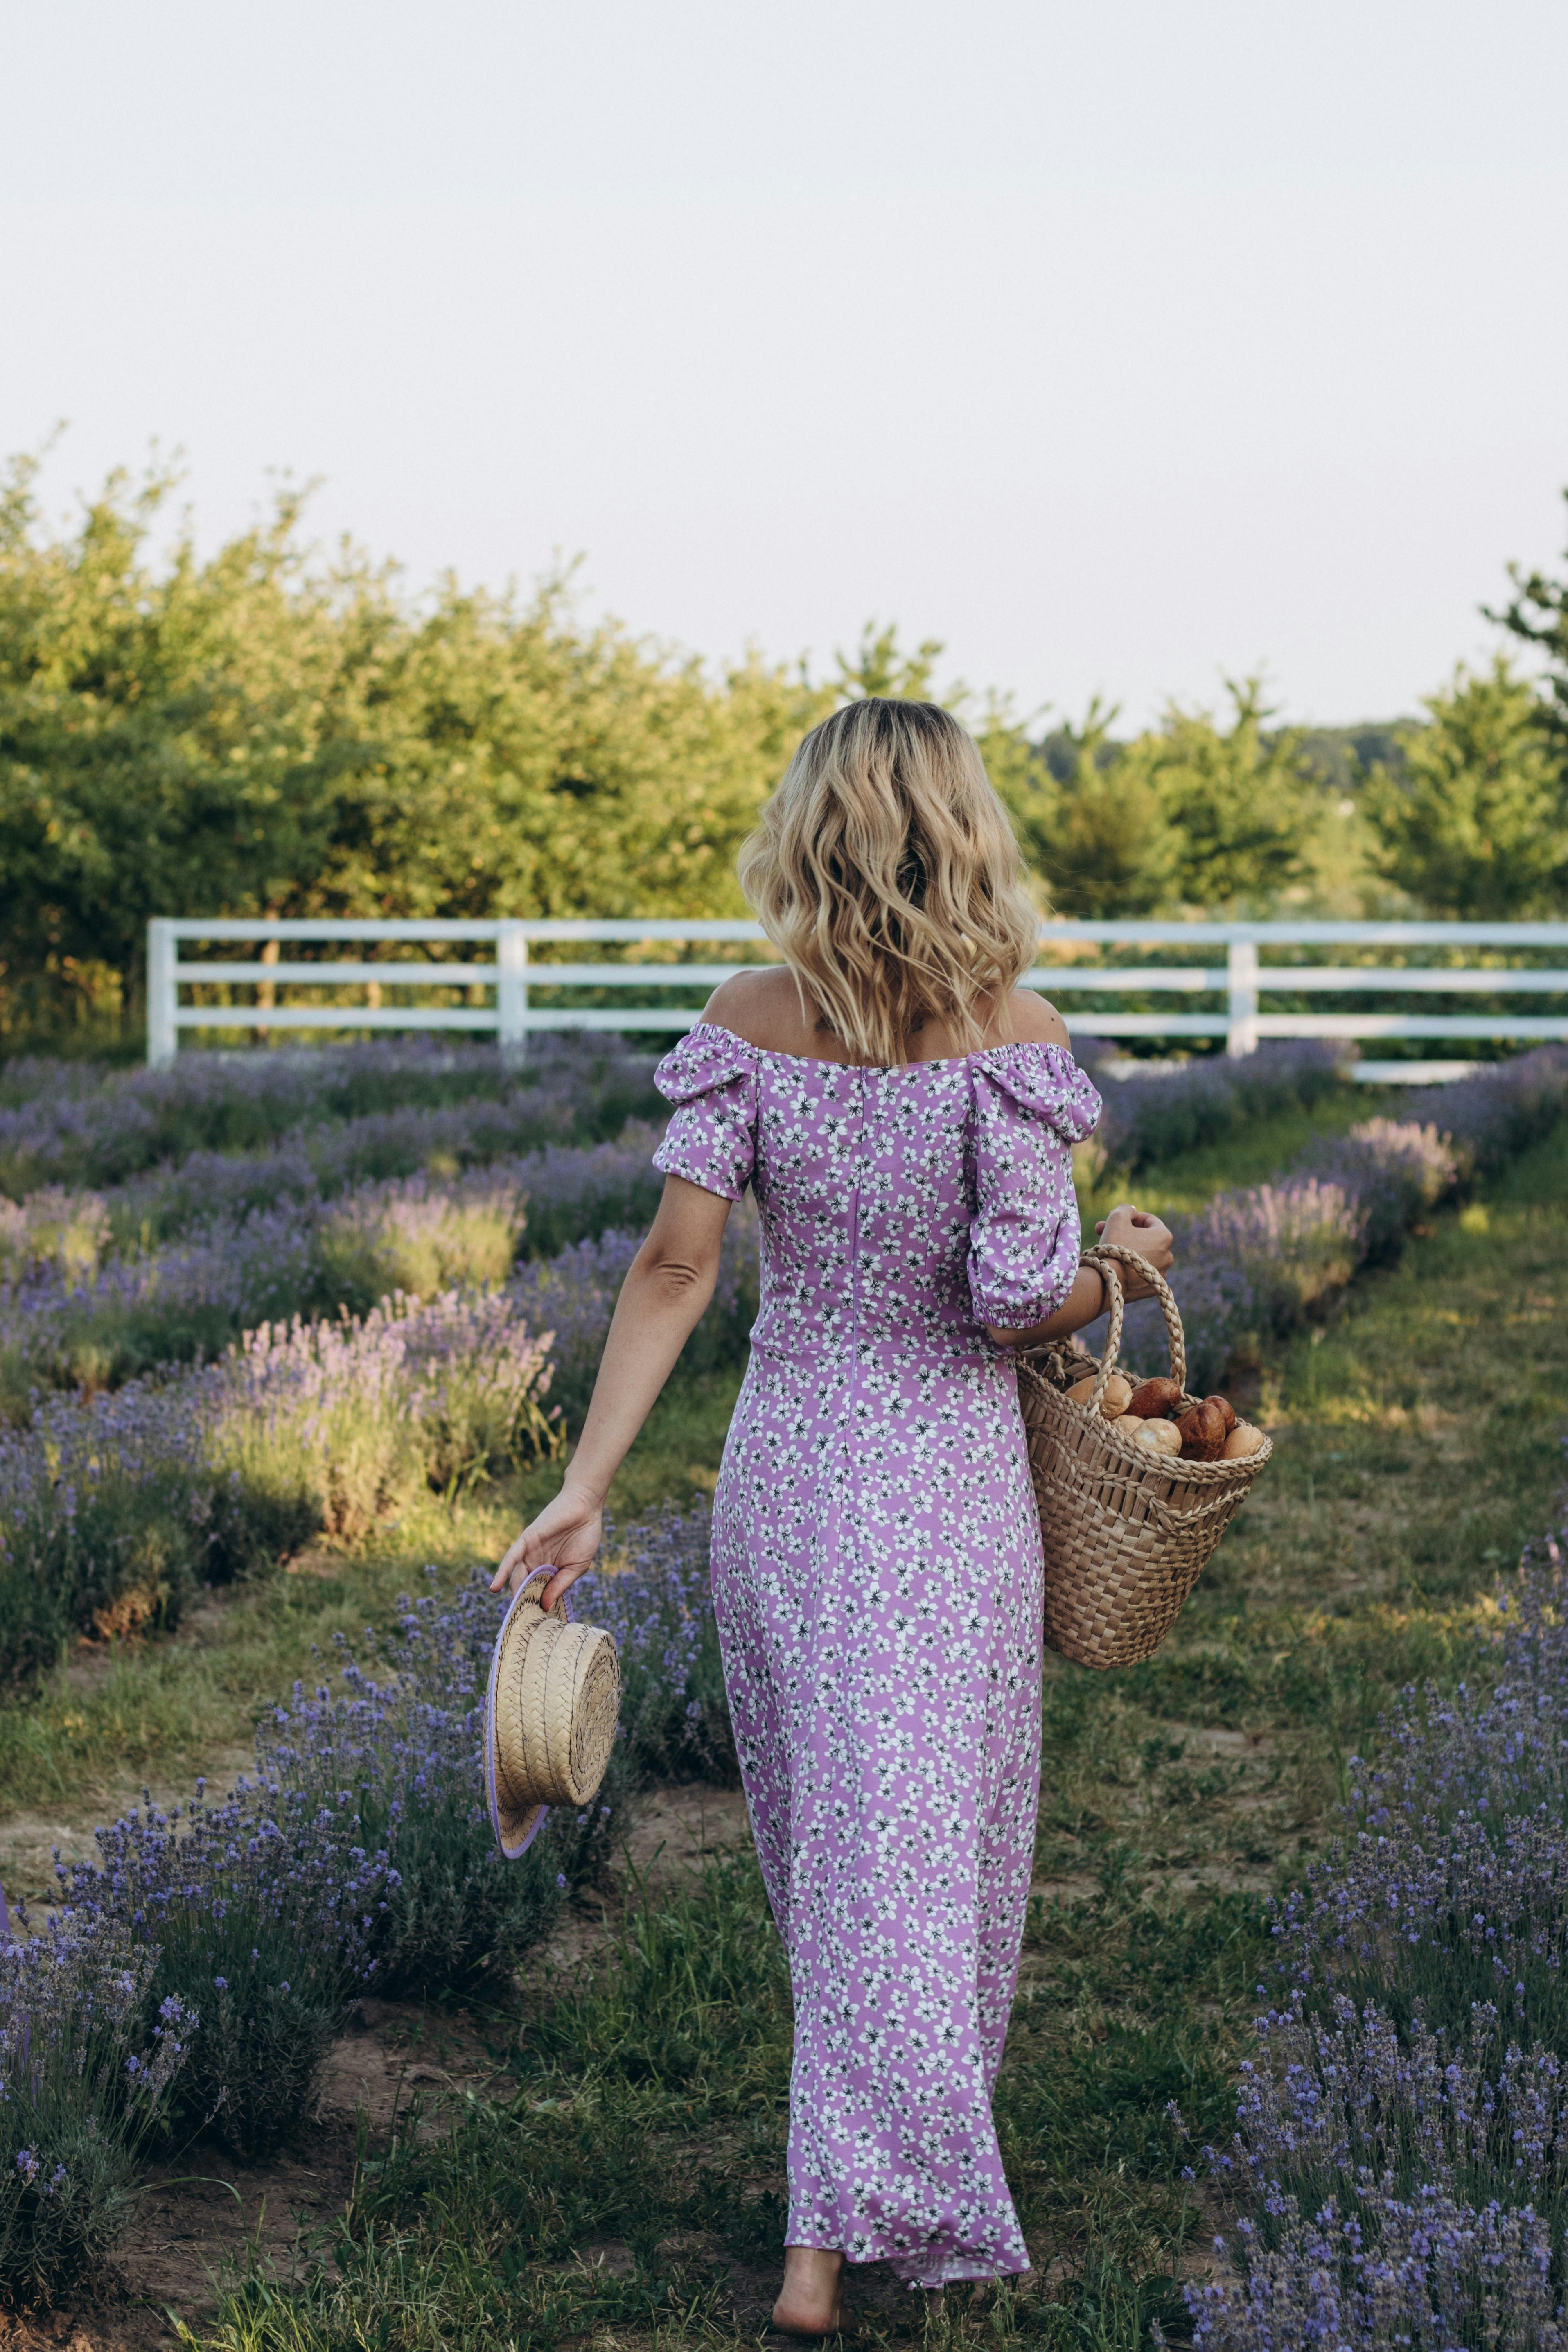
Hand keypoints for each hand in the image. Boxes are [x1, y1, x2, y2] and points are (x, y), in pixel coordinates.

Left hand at [489, 1480, 603, 1615]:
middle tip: (521, 1627)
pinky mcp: (526, 1541)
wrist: (586, 1508)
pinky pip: (510, 1559)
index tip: (534, 1628)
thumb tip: (545, 1607)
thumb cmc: (585, 1536)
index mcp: (549, 1571)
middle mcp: (536, 1563)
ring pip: (516, 1578)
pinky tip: (494, 1588)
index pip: (538, 1593)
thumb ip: (559, 1585)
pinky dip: (502, 1573)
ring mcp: (530, 1553)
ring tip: (511, 1616)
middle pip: (524, 1589)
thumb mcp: (576, 1567)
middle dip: (523, 1607)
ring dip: (512, 1596)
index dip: (535, 1609)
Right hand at [1093, 1204, 1174, 1300]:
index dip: (1130, 1217)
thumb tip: (1131, 1211)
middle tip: (1104, 1231)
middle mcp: (1168, 1255)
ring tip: (1110, 1250)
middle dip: (1125, 1233)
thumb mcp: (1117, 1217)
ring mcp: (1160, 1274)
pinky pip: (1140, 1272)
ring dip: (1128, 1249)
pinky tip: (1116, 1265)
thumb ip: (1126, 1209)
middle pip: (1145, 1238)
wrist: (1108, 1281)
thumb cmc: (1115, 1246)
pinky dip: (1130, 1267)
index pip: (1149, 1220)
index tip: (1114, 1219)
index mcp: (1164, 1236)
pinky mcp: (1151, 1289)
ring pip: (1143, 1255)